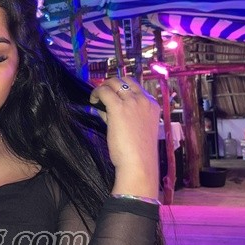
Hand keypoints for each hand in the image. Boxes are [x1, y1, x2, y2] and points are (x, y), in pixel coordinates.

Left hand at [89, 77, 159, 197]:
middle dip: (112, 84)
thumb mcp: (138, 129)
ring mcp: (132, 102)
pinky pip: (104, 91)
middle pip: (125, 80)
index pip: (136, 87)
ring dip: (103, 87)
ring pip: (114, 82)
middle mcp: (144, 100)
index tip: (113, 95)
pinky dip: (96, 93)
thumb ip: (126, 117)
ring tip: (96, 97)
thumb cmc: (139, 152)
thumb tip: (106, 110)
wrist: (139, 163)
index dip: (122, 89)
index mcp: (153, 105)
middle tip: (102, 92)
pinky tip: (92, 101)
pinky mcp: (118, 107)